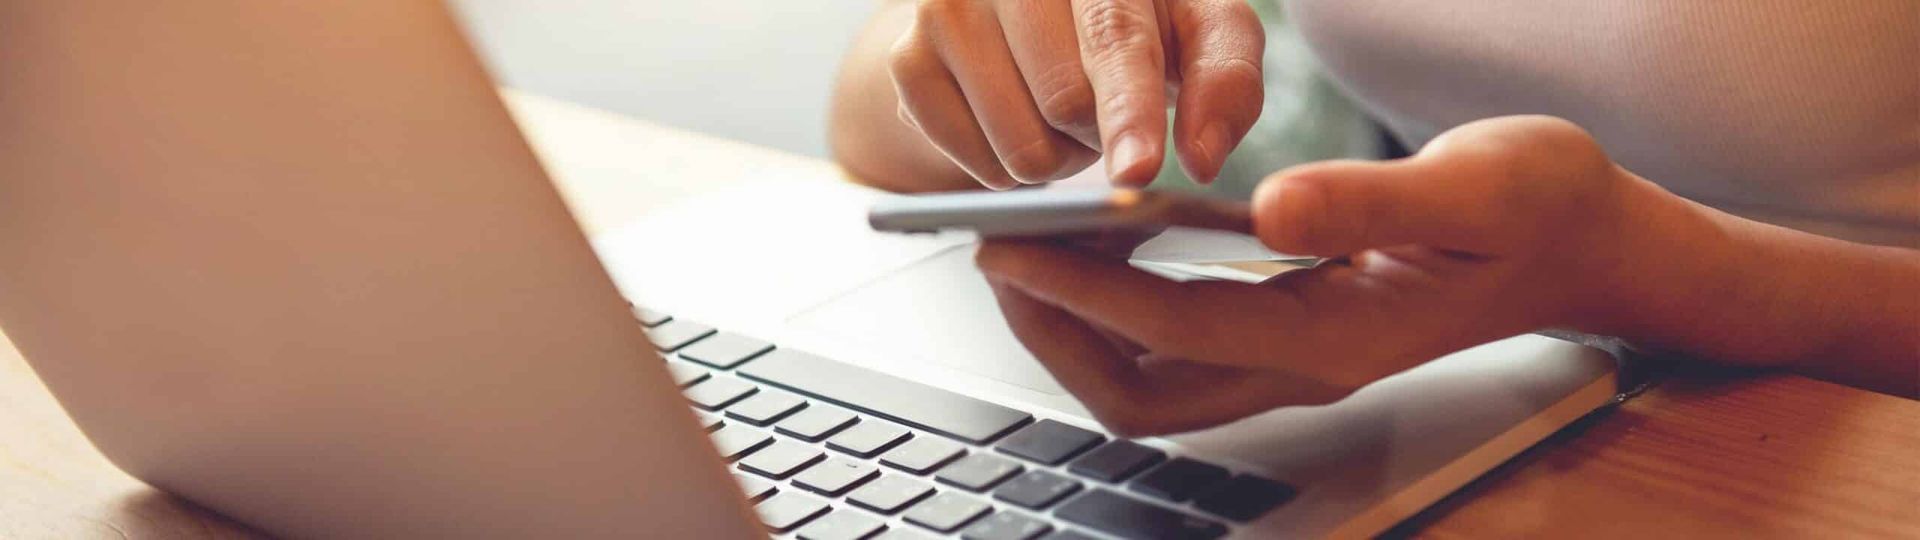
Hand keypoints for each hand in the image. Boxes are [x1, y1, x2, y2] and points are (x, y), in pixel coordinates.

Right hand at [887, 0, 1264, 188]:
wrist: (1028, 8)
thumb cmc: (1137, 17)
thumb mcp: (1199, 28)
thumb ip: (1226, 79)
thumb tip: (1202, 156)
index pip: (1112, 36)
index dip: (1129, 110)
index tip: (1137, 172)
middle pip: (1064, 103)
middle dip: (1100, 132)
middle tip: (1103, 108)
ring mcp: (945, 8)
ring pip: (1017, 146)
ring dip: (1057, 158)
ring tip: (1058, 115)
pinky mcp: (906, 58)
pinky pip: (973, 165)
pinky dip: (1007, 169)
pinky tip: (1015, 123)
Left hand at [977, 116, 1706, 435]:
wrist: (1591, 249)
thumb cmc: (1539, 211)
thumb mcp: (1477, 187)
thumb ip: (1373, 198)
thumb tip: (1272, 205)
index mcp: (1336, 333)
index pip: (1173, 327)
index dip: (1081, 289)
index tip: (1010, 244)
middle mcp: (1302, 364)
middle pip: (1139, 393)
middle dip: (1053, 334)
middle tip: (995, 254)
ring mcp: (1293, 361)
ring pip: (1151, 386)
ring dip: (1077, 332)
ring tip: (1027, 251)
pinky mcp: (1290, 339)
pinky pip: (1176, 352)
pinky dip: (1117, 313)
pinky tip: (1103, 245)